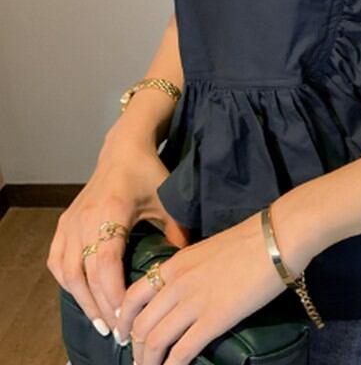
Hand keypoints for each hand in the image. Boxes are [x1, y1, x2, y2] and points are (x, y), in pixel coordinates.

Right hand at [46, 136, 191, 338]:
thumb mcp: (167, 200)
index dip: (113, 292)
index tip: (126, 315)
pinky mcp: (64, 223)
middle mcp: (84, 219)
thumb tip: (184, 268)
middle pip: (84, 274)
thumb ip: (175, 232)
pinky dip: (67, 283)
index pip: (105, 263)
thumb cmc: (148, 174)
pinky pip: (57, 261)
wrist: (123, 150)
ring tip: (102, 322)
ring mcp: (70, 222)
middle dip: (100, 305)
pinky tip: (82, 297)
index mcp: (111, 212)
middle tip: (117, 330)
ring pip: (67, 272)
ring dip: (82, 299)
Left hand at [114, 204, 312, 364]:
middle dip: (136, 349)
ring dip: (149, 362)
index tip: (126, 334)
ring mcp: (194, 302)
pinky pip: (182, 351)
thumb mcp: (210, 249)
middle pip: (141, 324)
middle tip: (141, 360)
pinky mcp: (214, 319)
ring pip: (154, 341)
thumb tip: (188, 290)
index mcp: (176, 263)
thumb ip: (192, 269)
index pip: (133, 296)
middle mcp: (177, 283)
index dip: (125, 321)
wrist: (277, 237)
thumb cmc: (252, 239)